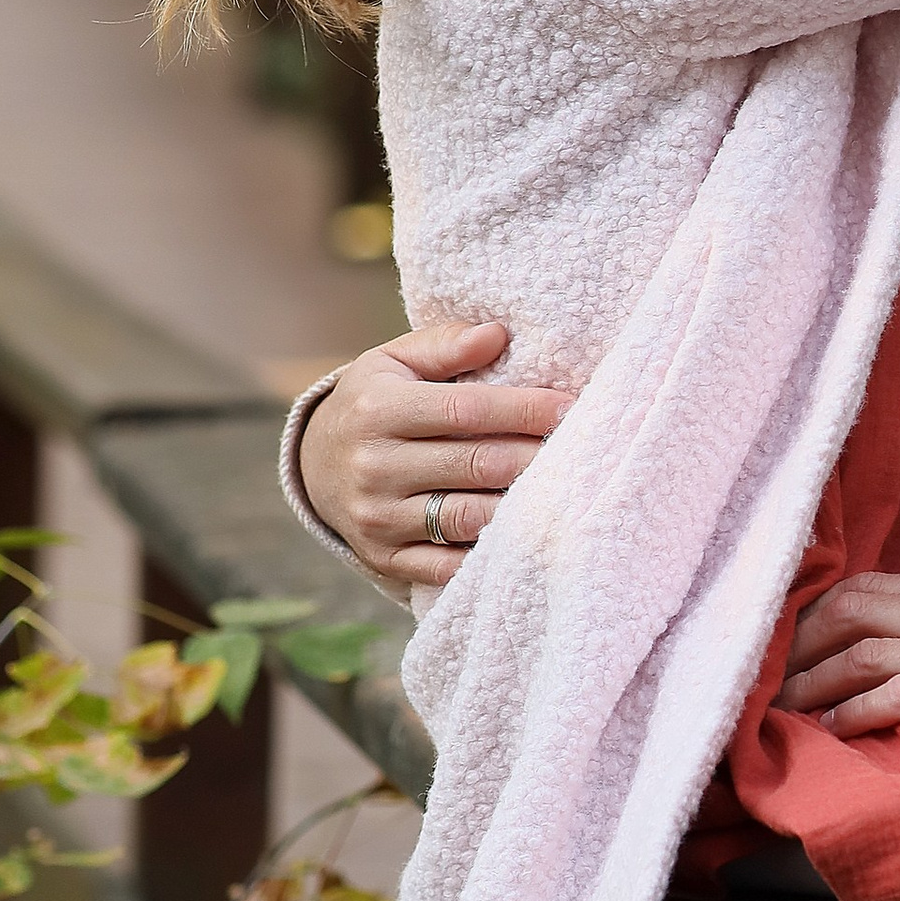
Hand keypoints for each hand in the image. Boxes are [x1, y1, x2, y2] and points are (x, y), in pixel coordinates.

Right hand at [294, 319, 575, 590]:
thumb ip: (445, 345)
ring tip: (564, 491)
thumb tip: (497, 334)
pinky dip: (490, 554)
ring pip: (468, 518)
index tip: (570, 407)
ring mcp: (378, 518)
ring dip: (522, 507)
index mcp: (378, 410)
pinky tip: (527, 536)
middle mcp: (374, 466)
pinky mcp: (385, 558)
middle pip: (476, 465)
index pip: (466, 410)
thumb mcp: (393, 362)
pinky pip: (448, 566)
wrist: (314, 465)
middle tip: (585, 450)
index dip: (523, 409)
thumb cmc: (374, 403)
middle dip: (536, 457)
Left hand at [778, 575, 899, 794]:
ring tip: (787, 711)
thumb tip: (896, 653)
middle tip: (772, 680)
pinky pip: (898, 696)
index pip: (871, 587)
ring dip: (814, 683)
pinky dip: (855, 713)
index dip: (816, 615)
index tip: (787, 648)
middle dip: (800, 644)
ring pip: (865, 652)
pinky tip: (834, 732)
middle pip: (855, 610)